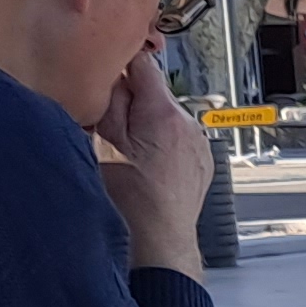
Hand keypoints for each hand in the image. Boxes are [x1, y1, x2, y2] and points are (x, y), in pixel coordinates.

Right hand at [92, 55, 209, 275]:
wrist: (160, 241)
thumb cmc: (130, 201)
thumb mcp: (104, 143)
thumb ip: (110, 102)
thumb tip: (114, 76)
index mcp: (163, 113)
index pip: (144, 64)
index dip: (122, 66)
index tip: (107, 72)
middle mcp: (188, 124)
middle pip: (154, 94)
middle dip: (132, 103)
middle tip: (111, 128)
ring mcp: (198, 143)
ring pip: (165, 119)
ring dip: (146, 126)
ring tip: (129, 154)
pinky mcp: (201, 161)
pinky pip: (178, 141)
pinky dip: (162, 146)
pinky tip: (147, 167)